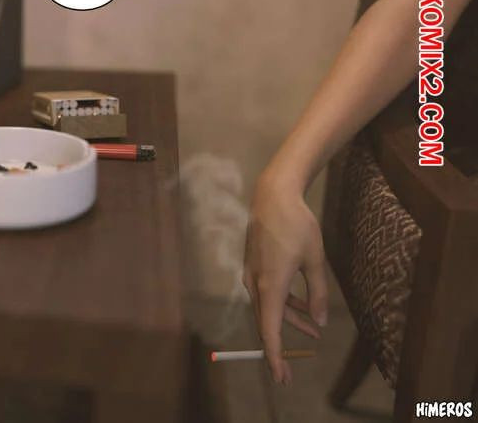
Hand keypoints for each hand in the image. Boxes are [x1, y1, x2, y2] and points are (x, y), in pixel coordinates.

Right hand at [243, 173, 328, 383]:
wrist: (272, 197)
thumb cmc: (297, 226)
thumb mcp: (315, 260)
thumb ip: (318, 294)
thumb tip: (320, 321)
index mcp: (270, 286)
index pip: (270, 331)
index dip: (275, 356)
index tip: (280, 377)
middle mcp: (256, 284)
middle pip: (268, 323)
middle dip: (281, 346)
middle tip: (291, 370)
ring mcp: (252, 275)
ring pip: (269, 308)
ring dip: (289, 321)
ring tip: (314, 330)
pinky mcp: (254, 266)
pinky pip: (267, 294)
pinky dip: (283, 305)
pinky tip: (302, 305)